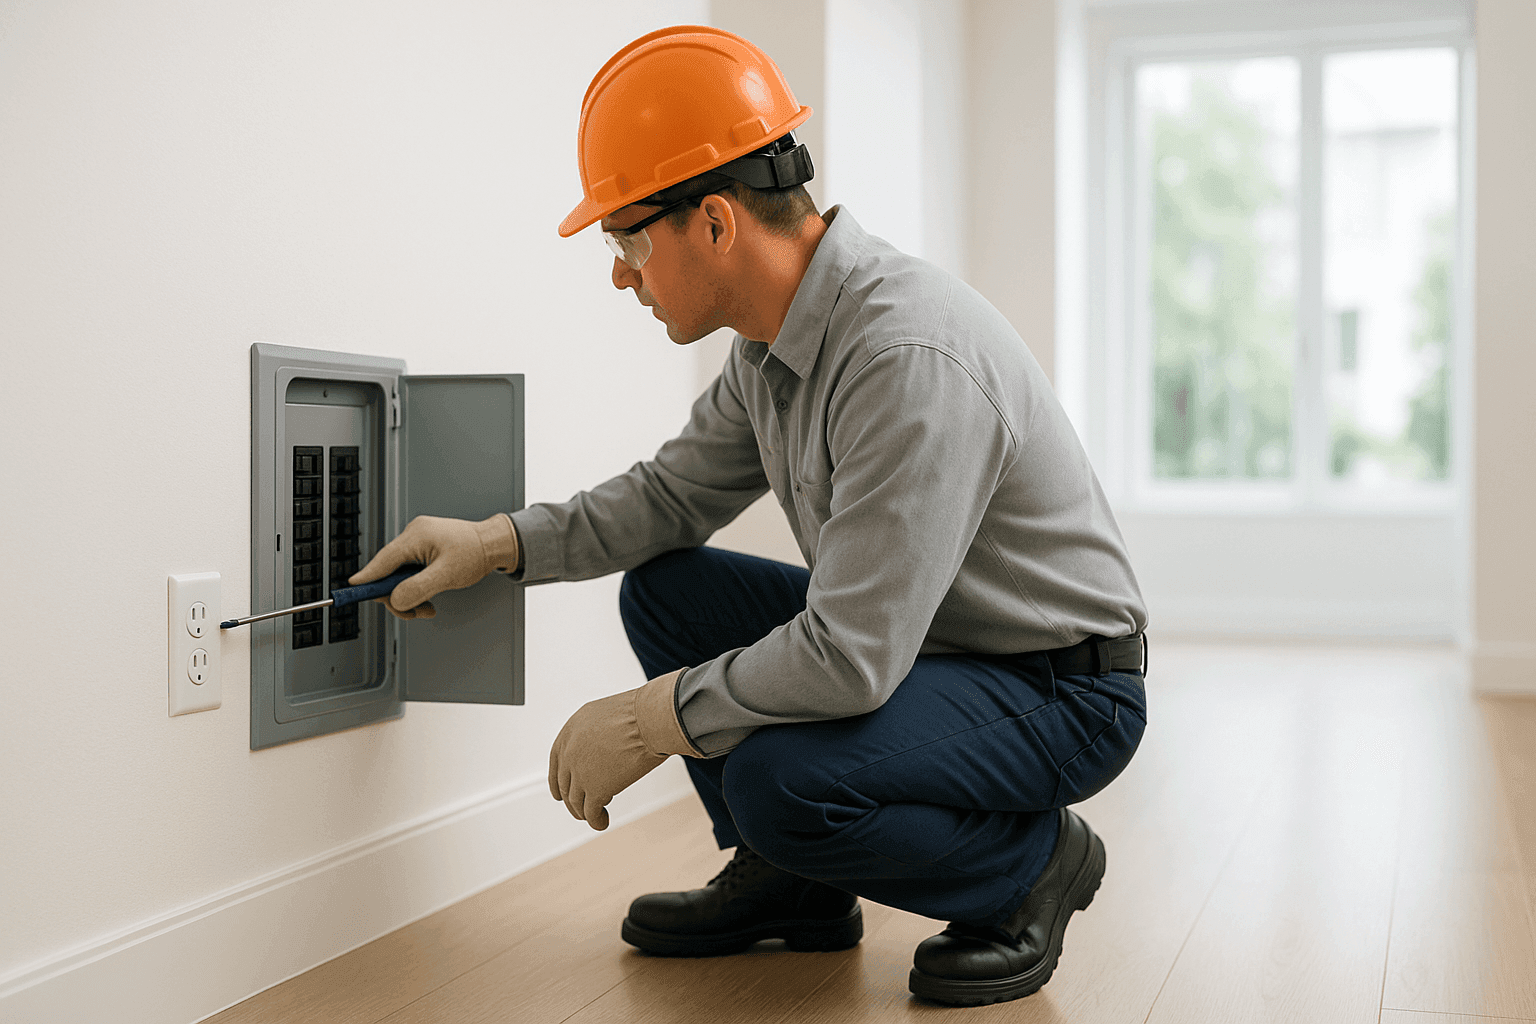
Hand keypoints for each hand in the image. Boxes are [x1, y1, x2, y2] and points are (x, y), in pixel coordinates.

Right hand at [349, 514, 517, 618]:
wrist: (493, 544)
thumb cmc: (475, 552)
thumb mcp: (447, 576)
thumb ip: (418, 588)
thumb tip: (396, 600)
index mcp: (416, 536)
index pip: (383, 560)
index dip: (368, 578)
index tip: (352, 589)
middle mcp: (413, 536)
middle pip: (389, 572)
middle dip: (400, 596)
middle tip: (416, 612)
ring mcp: (417, 542)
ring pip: (399, 576)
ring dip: (411, 596)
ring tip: (428, 607)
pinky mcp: (423, 550)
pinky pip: (409, 572)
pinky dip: (416, 588)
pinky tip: (429, 597)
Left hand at [549, 669, 699, 829]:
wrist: (649, 720)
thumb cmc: (640, 713)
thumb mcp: (607, 715)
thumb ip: (597, 733)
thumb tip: (604, 748)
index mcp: (571, 730)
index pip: (556, 762)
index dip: (557, 781)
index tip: (560, 794)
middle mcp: (570, 752)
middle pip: (564, 784)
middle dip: (572, 800)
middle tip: (581, 809)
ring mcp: (580, 772)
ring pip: (575, 802)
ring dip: (584, 812)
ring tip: (596, 816)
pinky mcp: (595, 789)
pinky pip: (591, 813)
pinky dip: (596, 820)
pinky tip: (603, 821)